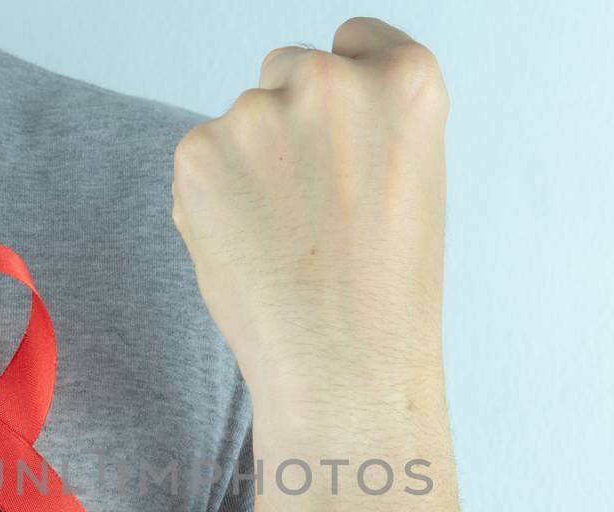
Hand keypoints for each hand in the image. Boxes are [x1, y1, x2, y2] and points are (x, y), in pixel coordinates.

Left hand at [171, 17, 449, 428]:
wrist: (341, 370)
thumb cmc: (386, 294)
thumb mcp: (414, 181)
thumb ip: (369, 122)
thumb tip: (302, 100)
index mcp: (407, 81)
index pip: (359, 41)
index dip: (350, 88)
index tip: (345, 138)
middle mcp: (332, 81)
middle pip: (292, 68)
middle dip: (293, 124)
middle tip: (312, 207)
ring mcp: (259, 113)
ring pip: (244, 119)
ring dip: (252, 164)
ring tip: (284, 240)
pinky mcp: (199, 153)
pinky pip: (203, 159)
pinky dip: (215, 196)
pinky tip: (249, 247)